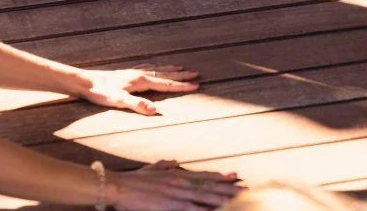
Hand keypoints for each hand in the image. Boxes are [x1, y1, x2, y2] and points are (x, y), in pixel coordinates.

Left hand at [76, 65, 200, 115]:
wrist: (84, 82)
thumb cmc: (100, 93)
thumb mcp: (118, 101)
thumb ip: (137, 105)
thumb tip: (155, 110)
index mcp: (141, 81)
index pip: (167, 83)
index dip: (182, 85)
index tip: (197, 84)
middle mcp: (140, 74)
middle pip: (165, 73)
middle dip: (181, 75)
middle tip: (197, 74)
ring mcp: (133, 72)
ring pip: (157, 69)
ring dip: (171, 69)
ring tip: (181, 67)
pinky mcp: (127, 73)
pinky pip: (147, 68)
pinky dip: (157, 67)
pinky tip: (155, 67)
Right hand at [111, 160, 242, 210]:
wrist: (119, 186)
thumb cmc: (133, 180)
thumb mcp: (151, 169)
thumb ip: (164, 165)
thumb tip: (174, 161)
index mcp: (177, 175)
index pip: (204, 176)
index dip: (221, 177)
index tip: (235, 176)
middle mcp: (182, 183)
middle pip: (211, 187)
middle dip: (230, 190)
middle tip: (247, 190)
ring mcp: (178, 195)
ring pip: (207, 197)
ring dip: (225, 199)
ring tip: (241, 200)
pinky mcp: (172, 206)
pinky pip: (194, 210)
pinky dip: (206, 210)